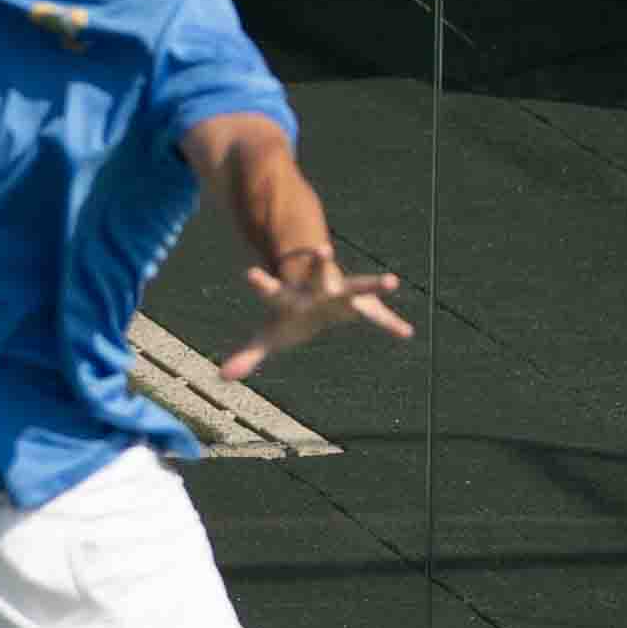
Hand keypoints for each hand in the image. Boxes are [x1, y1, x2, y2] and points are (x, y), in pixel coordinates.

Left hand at [212, 243, 412, 380]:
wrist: (316, 291)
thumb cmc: (290, 314)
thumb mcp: (269, 336)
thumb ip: (249, 354)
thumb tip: (222, 378)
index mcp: (289, 297)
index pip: (270, 290)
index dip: (260, 284)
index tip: (248, 274)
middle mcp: (315, 289)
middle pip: (318, 275)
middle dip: (321, 263)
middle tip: (323, 249)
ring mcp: (340, 293)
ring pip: (357, 285)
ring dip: (373, 284)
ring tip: (392, 281)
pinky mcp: (358, 304)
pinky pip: (377, 316)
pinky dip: (389, 324)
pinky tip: (404, 333)